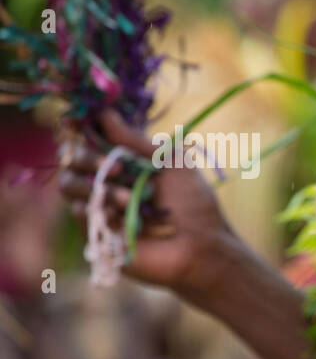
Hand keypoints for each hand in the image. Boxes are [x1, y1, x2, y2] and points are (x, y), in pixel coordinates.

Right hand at [58, 111, 236, 294]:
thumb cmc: (194, 204)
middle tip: (117, 167)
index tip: (77, 122)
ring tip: (128, 199)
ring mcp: (100, 207)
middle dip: (88, 158)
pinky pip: (79, 211)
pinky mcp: (97, 233)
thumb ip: (136, 140)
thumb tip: (104, 112)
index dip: (79, 129)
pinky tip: (122, 216)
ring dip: (98, 187)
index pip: (88, 139)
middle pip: (71, 159)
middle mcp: (108, 182)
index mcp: (125, 161)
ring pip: (69, 184)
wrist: (202, 246)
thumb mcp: (171, 162)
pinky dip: (100, 209)